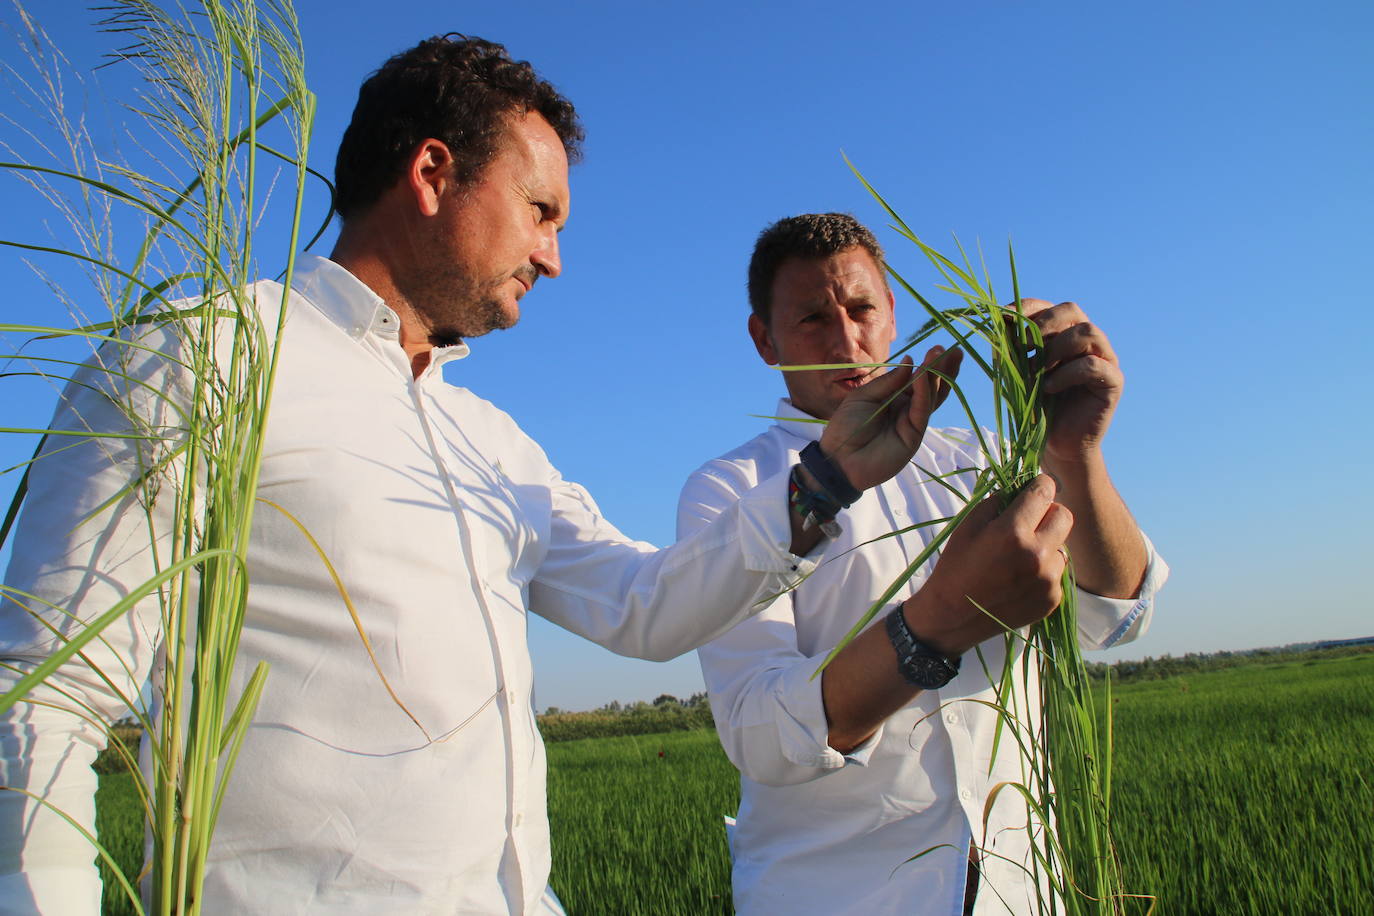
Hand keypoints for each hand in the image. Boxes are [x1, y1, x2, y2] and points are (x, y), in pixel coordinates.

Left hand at [817, 345, 962, 491]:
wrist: (838, 459)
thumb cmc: (846, 428)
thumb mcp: (862, 397)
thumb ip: (887, 382)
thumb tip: (910, 361)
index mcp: (895, 399)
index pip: (918, 380)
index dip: (929, 365)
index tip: (940, 347)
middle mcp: (907, 410)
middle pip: (931, 387)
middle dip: (943, 368)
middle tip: (954, 349)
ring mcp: (912, 423)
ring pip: (931, 397)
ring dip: (938, 376)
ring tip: (945, 355)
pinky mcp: (913, 436)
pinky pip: (920, 410)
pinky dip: (923, 392)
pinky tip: (923, 375)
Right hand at [903, 474, 1070, 656]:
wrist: (953, 617)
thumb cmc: (956, 566)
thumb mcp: (967, 526)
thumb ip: (997, 501)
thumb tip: (1021, 489)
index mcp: (1012, 532)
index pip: (1044, 492)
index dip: (1040, 485)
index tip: (1035, 488)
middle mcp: (1037, 555)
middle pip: (1065, 516)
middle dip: (1049, 512)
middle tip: (1031, 520)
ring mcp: (1048, 580)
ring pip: (1062, 546)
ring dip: (1047, 544)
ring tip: (1021, 557)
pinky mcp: (1053, 599)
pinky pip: (1058, 572)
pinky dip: (1044, 571)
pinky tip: (1021, 578)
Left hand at [1019, 298, 1122, 464]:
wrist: (1057, 444)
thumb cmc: (1036, 407)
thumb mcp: (1017, 373)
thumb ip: (1011, 349)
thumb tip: (997, 322)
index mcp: (1062, 334)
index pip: (1048, 307)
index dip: (1026, 308)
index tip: (1003, 319)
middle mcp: (1086, 341)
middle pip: (1071, 310)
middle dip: (1044, 322)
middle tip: (1024, 345)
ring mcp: (1104, 358)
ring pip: (1087, 332)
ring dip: (1057, 348)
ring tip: (1037, 371)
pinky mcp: (1114, 381)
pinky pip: (1093, 365)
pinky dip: (1067, 374)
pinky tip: (1049, 388)